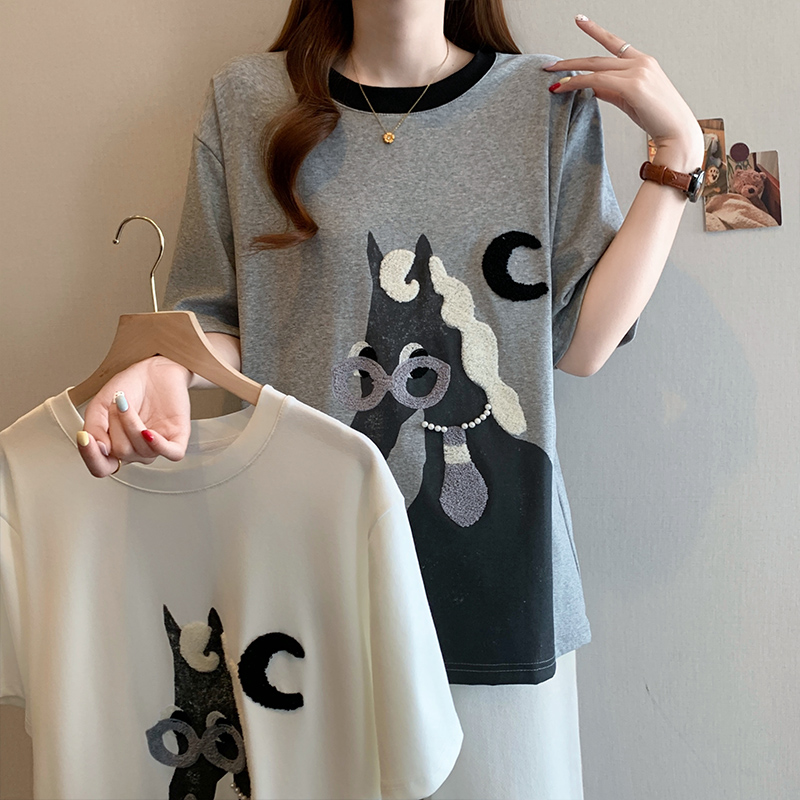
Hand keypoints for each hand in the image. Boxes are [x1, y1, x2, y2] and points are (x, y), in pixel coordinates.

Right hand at [76, 356, 192, 477]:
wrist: (154, 370)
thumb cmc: (128, 388)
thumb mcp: (100, 405)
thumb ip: (94, 429)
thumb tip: (99, 449)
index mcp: (115, 447)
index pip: (101, 467)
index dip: (91, 457)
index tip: (85, 438)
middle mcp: (136, 450)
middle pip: (122, 453)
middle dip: (116, 426)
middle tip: (115, 404)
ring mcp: (156, 446)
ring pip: (143, 450)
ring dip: (132, 424)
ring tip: (126, 404)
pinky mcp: (177, 439)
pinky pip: (171, 453)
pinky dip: (160, 445)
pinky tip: (149, 432)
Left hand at [545, 15, 703, 161]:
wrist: (677, 131)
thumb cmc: (656, 118)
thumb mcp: (629, 100)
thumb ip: (610, 89)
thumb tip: (589, 85)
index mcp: (643, 62)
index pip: (614, 43)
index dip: (595, 31)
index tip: (580, 20)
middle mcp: (641, 62)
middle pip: (598, 57)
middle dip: (571, 62)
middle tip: (550, 65)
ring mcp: (638, 71)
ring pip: (595, 68)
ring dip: (570, 75)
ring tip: (553, 80)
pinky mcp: (633, 85)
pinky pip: (598, 81)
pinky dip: (578, 84)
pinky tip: (565, 88)